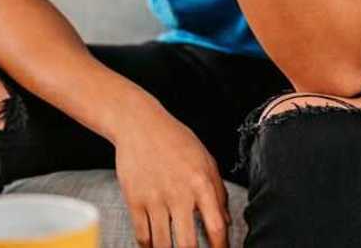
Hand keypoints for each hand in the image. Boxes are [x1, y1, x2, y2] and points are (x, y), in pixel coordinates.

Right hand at [113, 106, 229, 247]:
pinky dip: (149, 247)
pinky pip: (142, 235)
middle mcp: (179, 194)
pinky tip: (155, 247)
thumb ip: (218, 192)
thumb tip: (225, 222)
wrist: (139, 125)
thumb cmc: (176, 141)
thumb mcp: (205, 160)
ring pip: (162, 245)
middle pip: (188, 244)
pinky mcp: (134, 201)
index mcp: (201, 183)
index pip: (216, 227)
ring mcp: (154, 199)